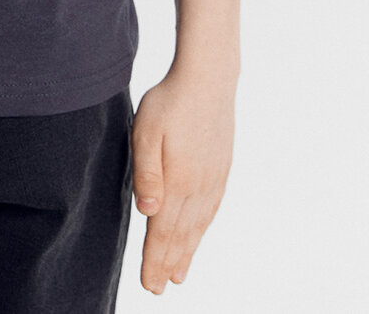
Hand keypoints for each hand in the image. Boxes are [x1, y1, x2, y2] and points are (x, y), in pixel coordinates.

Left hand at [131, 68, 236, 294]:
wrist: (209, 78)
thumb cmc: (170, 101)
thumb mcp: (146, 130)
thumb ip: (146, 172)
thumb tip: (147, 212)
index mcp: (178, 181)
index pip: (163, 232)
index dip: (155, 260)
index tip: (149, 285)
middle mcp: (199, 187)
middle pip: (181, 235)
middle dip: (168, 264)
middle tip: (157, 289)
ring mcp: (213, 179)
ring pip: (198, 226)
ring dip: (186, 252)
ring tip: (178, 275)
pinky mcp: (221, 168)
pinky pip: (211, 209)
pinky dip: (202, 230)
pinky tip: (198, 236)